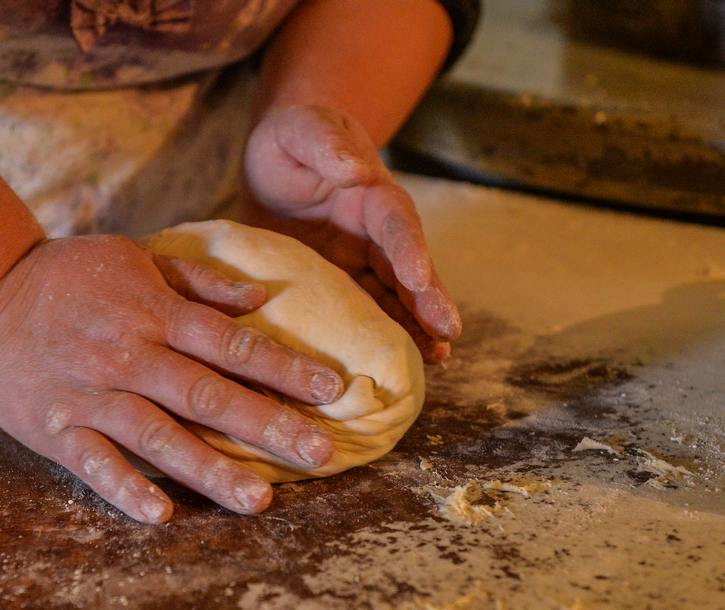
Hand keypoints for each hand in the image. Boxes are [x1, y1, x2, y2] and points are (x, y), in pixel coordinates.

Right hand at [0, 235, 344, 523]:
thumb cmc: (70, 278)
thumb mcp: (135, 258)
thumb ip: (199, 279)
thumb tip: (263, 294)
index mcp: (154, 313)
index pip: (232, 342)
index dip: (284, 366)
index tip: (333, 389)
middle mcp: (129, 354)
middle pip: (207, 393)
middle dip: (267, 424)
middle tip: (319, 452)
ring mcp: (90, 393)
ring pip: (158, 435)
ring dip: (209, 469)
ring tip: (259, 500)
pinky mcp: (54, 426)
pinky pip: (92, 462)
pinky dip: (123, 487)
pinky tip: (160, 516)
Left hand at [239, 105, 460, 362]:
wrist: (276, 164)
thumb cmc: (292, 140)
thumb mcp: (302, 131)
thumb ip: (326, 144)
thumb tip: (354, 169)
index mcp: (371, 195)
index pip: (396, 223)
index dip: (409, 250)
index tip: (420, 277)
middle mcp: (375, 234)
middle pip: (408, 268)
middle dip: (428, 300)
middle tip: (448, 331)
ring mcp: (361, 263)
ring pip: (395, 298)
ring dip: (417, 327)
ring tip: (438, 358)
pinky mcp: (341, 286)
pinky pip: (365, 313)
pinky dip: (383, 336)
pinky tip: (397, 364)